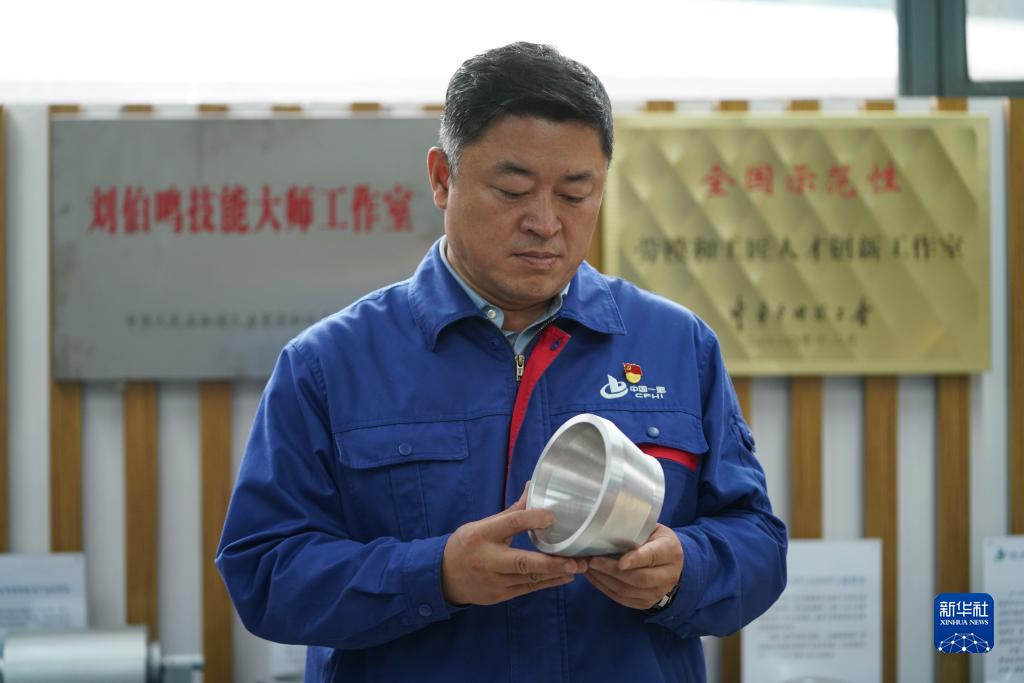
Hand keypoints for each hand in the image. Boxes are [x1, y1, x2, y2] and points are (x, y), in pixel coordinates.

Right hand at [441, 483, 587, 605]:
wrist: (443, 576)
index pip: (510, 523)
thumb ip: (512, 512)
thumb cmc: (466, 545)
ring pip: (529, 579)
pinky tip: (565, 577)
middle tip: (576, 560)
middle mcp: (488, 559)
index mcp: (482, 534)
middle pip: (523, 561)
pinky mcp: (500, 595)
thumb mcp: (483, 525)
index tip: (552, 516)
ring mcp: (494, 580)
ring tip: (580, 567)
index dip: (532, 518)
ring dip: (556, 574)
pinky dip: (548, 583)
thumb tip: (533, 488)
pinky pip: (528, 589)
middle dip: (552, 563)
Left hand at [584, 524, 683, 609]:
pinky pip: (622, 599)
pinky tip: (594, 576)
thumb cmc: (654, 538)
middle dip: (612, 570)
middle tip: (593, 561)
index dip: (635, 559)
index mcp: (671, 551)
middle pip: (640, 578)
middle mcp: (669, 575)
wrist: (669, 561)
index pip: (653, 556)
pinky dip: (605, 588)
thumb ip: (635, 528)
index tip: (620, 562)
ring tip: (588, 567)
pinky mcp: (646, 603)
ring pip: (628, 591)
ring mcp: (658, 592)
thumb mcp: (651, 528)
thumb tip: (606, 526)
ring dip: (604, 580)